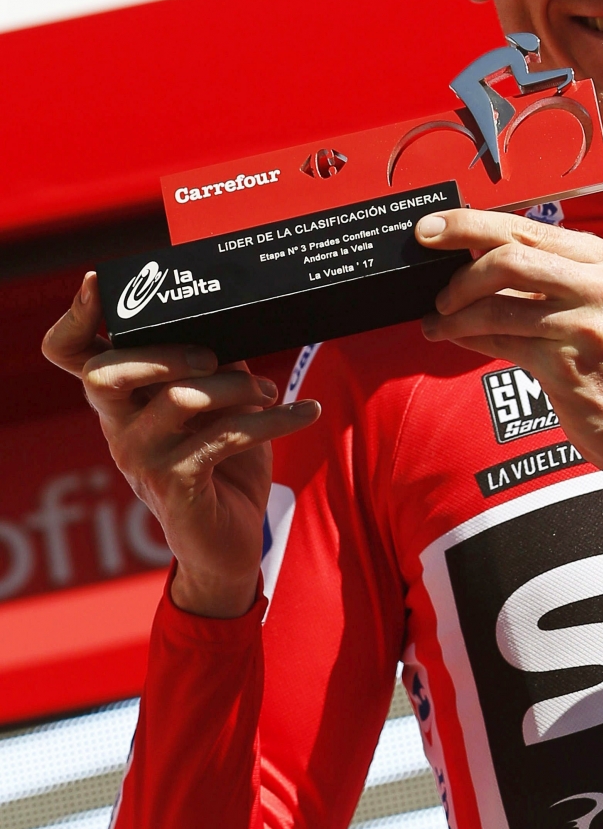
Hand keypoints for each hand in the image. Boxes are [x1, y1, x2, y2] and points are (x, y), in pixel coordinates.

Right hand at [42, 272, 319, 617]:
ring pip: (180, 398)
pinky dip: (275, 418)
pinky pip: (225, 436)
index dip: (75, 317)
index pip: (69, 355)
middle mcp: (117, 428)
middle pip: (105, 372)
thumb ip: (212, 366)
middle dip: (166, 352)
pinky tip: (306, 411)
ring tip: (270, 390)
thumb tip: (235, 323)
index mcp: (120, 402)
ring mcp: (141, 458)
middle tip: (216, 357)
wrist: (229, 545)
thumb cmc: (223, 470)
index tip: (98, 283)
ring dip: (239, 386)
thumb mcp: (218, 409)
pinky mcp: (176, 485)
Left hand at [417, 210, 602, 500]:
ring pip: (497, 303)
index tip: (431, 227)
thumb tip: (477, 260)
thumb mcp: (601, 304)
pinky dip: (469, 339)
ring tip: (437, 322)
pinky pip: (501, 342)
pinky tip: (455, 340)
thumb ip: (551, 277)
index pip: (526, 227)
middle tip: (436, 290)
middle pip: (508, 256)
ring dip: (456, 314)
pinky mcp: (568, 365)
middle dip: (458, 272)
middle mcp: (602, 284)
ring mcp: (586, 324)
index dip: (469, 224)